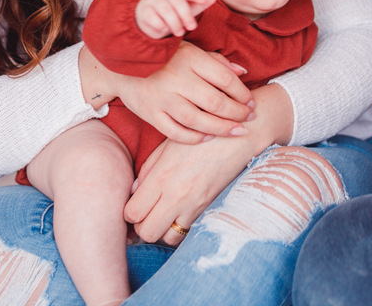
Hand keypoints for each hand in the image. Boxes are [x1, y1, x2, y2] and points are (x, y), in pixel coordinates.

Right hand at [80, 43, 254, 143]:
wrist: (121, 64)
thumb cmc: (163, 56)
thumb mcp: (189, 50)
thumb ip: (216, 61)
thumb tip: (243, 72)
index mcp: (189, 58)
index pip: (224, 79)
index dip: (242, 93)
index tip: (251, 101)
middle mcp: (176, 79)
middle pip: (215, 102)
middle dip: (237, 113)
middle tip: (249, 118)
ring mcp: (162, 98)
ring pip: (198, 120)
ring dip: (222, 128)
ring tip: (237, 131)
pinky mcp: (150, 114)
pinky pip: (175, 132)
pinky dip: (194, 138)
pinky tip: (209, 137)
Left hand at [124, 83, 293, 244]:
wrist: (241, 135)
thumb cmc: (203, 133)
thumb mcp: (169, 143)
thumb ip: (149, 169)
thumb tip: (136, 191)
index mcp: (161, 176)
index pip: (132, 213)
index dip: (130, 212)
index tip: (136, 204)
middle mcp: (176, 195)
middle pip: (146, 232)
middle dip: (143, 226)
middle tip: (147, 213)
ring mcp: (194, 205)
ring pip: (167, 238)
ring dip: (163, 229)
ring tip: (165, 215)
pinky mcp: (210, 208)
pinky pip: (188, 231)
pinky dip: (181, 227)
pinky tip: (182, 213)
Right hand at [135, 0, 216, 38]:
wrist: (150, 22)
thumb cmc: (172, 14)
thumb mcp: (187, 9)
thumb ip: (200, 3)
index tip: (203, 1)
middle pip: (177, 1)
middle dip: (186, 15)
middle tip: (192, 28)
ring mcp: (152, 0)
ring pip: (166, 10)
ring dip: (175, 23)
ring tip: (180, 34)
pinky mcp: (143, 11)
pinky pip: (153, 18)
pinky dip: (161, 26)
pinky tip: (164, 30)